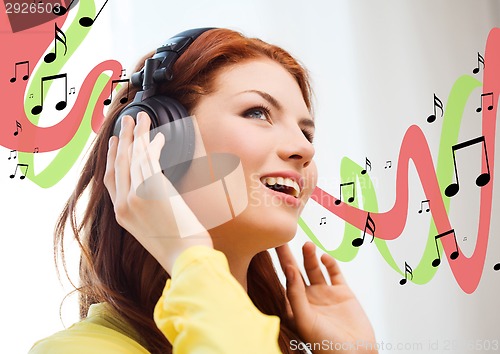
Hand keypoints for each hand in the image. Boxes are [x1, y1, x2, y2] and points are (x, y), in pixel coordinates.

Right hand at [104, 112, 211, 272]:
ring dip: (138, 135)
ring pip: (134, 157)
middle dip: (124, 139)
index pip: (110, 179)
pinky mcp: (152, 189)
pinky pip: (149, 159)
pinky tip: (157, 136)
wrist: (187, 257)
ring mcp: (136, 196)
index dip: (113, 157)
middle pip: (119, 163)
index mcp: (121, 214)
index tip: (117, 142)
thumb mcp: (152, 229)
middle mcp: (124, 203)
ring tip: (142, 119)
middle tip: (128, 121)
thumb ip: (146, 210)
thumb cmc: (177, 246)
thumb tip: (153, 191)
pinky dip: (153, 145)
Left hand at [276, 242, 376, 353]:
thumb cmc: (326, 345)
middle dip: (288, 255)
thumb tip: (289, 269)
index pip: (281, 281)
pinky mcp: (343, 293)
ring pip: (314, 269)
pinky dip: (330, 263)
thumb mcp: (305, 320)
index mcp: (294, 307)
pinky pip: (334, 273)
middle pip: (295, 271)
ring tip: (307, 244)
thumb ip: (295, 295)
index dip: (275, 265)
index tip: (267, 247)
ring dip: (310, 256)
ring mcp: (325, 294)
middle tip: (280, 237)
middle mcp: (308, 298)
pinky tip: (324, 257)